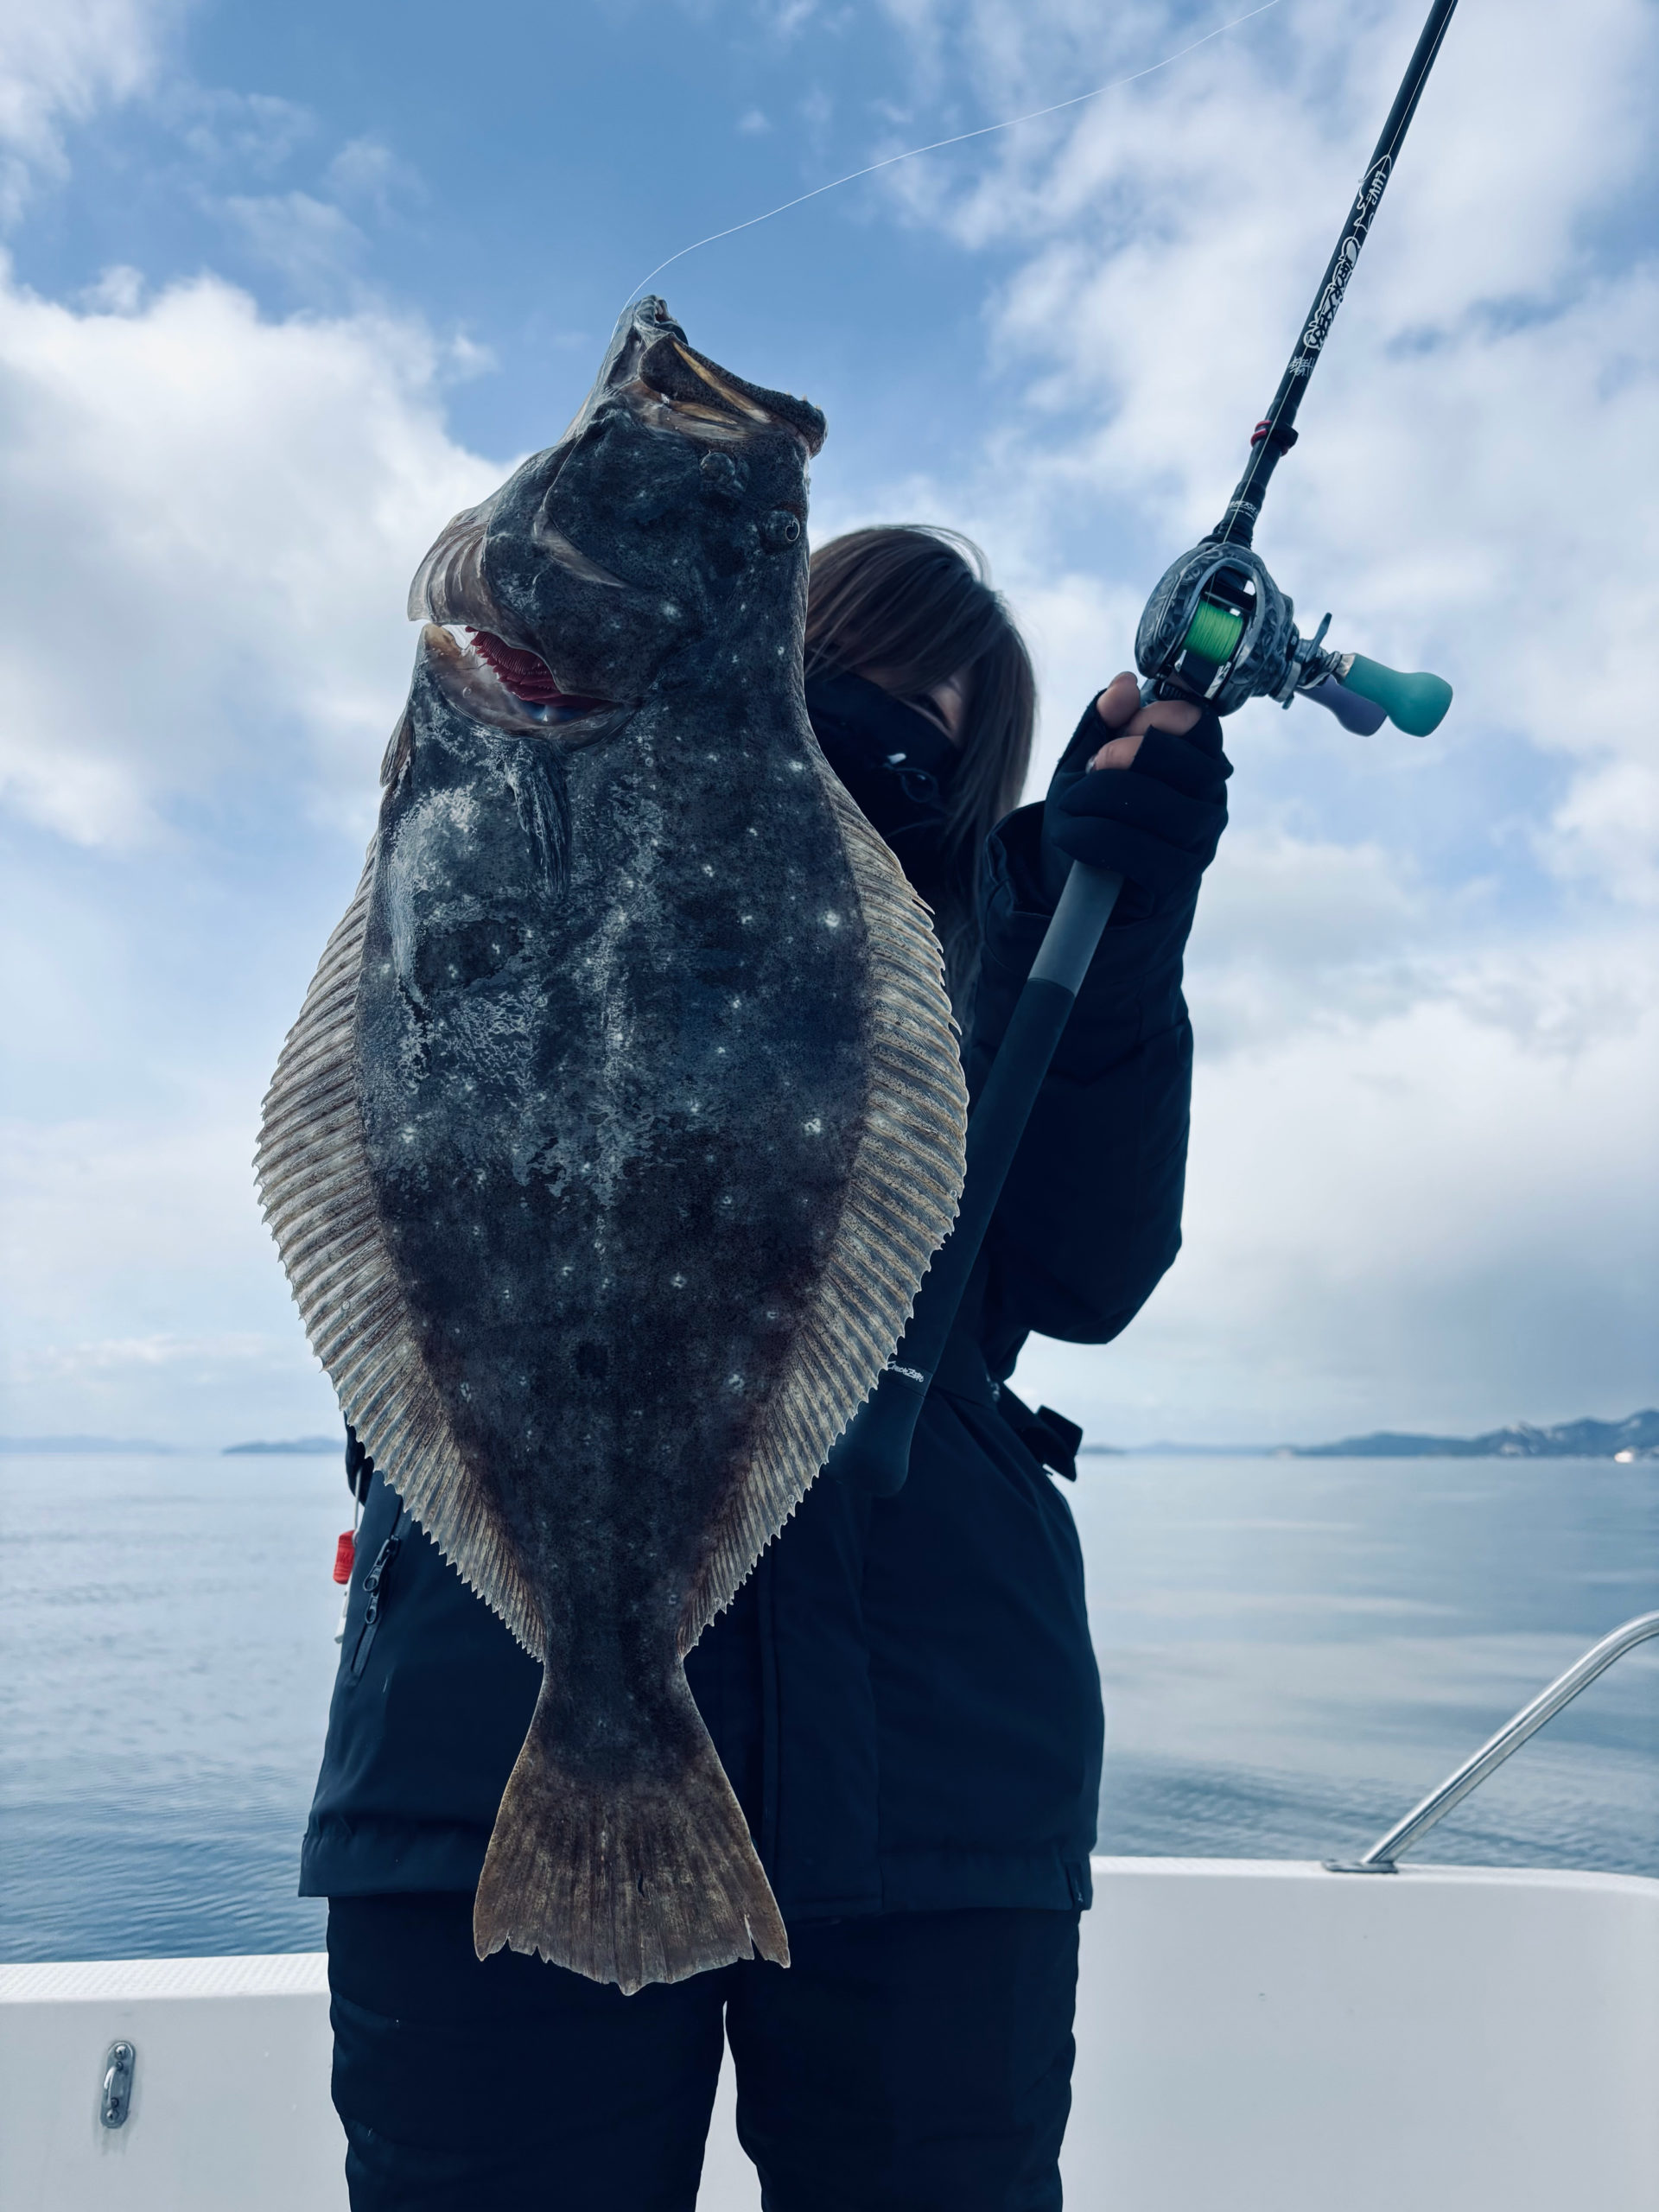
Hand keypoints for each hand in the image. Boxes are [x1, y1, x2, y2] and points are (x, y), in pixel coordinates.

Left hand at [1041, 670, 1231, 917]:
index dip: (1158, 716)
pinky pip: (1143, 853)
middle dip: (1131, 754)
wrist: (1088, 888)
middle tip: (1093, 763)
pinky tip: (1072, 835)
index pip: (1200, 724)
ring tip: (1072, 803)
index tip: (1119, 724)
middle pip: (1188, 763)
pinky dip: (1097, 838)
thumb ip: (1103, 722)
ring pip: (1168, 808)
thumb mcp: (1090, 761)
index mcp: (1198, 761)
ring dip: (1108, 798)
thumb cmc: (1095, 815)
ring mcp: (1198, 843)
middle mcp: (1209, 800)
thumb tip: (1123, 684)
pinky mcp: (1176, 881)